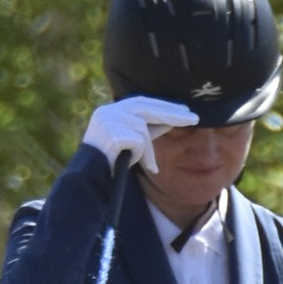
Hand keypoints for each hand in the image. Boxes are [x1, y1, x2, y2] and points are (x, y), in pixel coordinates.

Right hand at [83, 95, 197, 173]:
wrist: (88, 180)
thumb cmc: (110, 162)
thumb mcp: (131, 142)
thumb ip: (147, 129)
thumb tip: (172, 120)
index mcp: (110, 111)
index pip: (142, 103)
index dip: (164, 106)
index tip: (184, 109)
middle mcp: (108, 112)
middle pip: (146, 109)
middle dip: (172, 114)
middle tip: (194, 118)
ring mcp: (108, 121)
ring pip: (143, 131)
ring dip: (148, 151)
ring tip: (148, 167)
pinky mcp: (111, 134)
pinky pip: (138, 143)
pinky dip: (140, 155)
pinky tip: (129, 163)